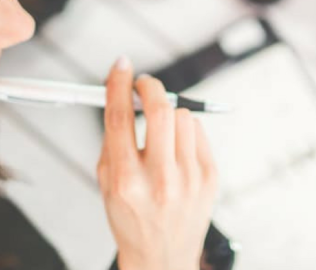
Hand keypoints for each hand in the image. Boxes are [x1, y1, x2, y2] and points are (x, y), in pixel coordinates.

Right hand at [97, 56, 218, 269]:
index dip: (118, 84)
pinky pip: (198, 132)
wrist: (162, 257)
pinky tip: (176, 149)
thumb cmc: (131, 219)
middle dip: (150, 86)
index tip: (120, 66)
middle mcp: (159, 179)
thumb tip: (120, 94)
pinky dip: (185, 132)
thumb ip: (111, 140)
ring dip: (168, 114)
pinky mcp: (210, 177)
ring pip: (183, 117)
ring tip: (160, 132)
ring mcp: (189, 179)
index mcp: (125, 180)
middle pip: (159, 109)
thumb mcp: (106, 184)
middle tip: (143, 84)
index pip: (120, 118)